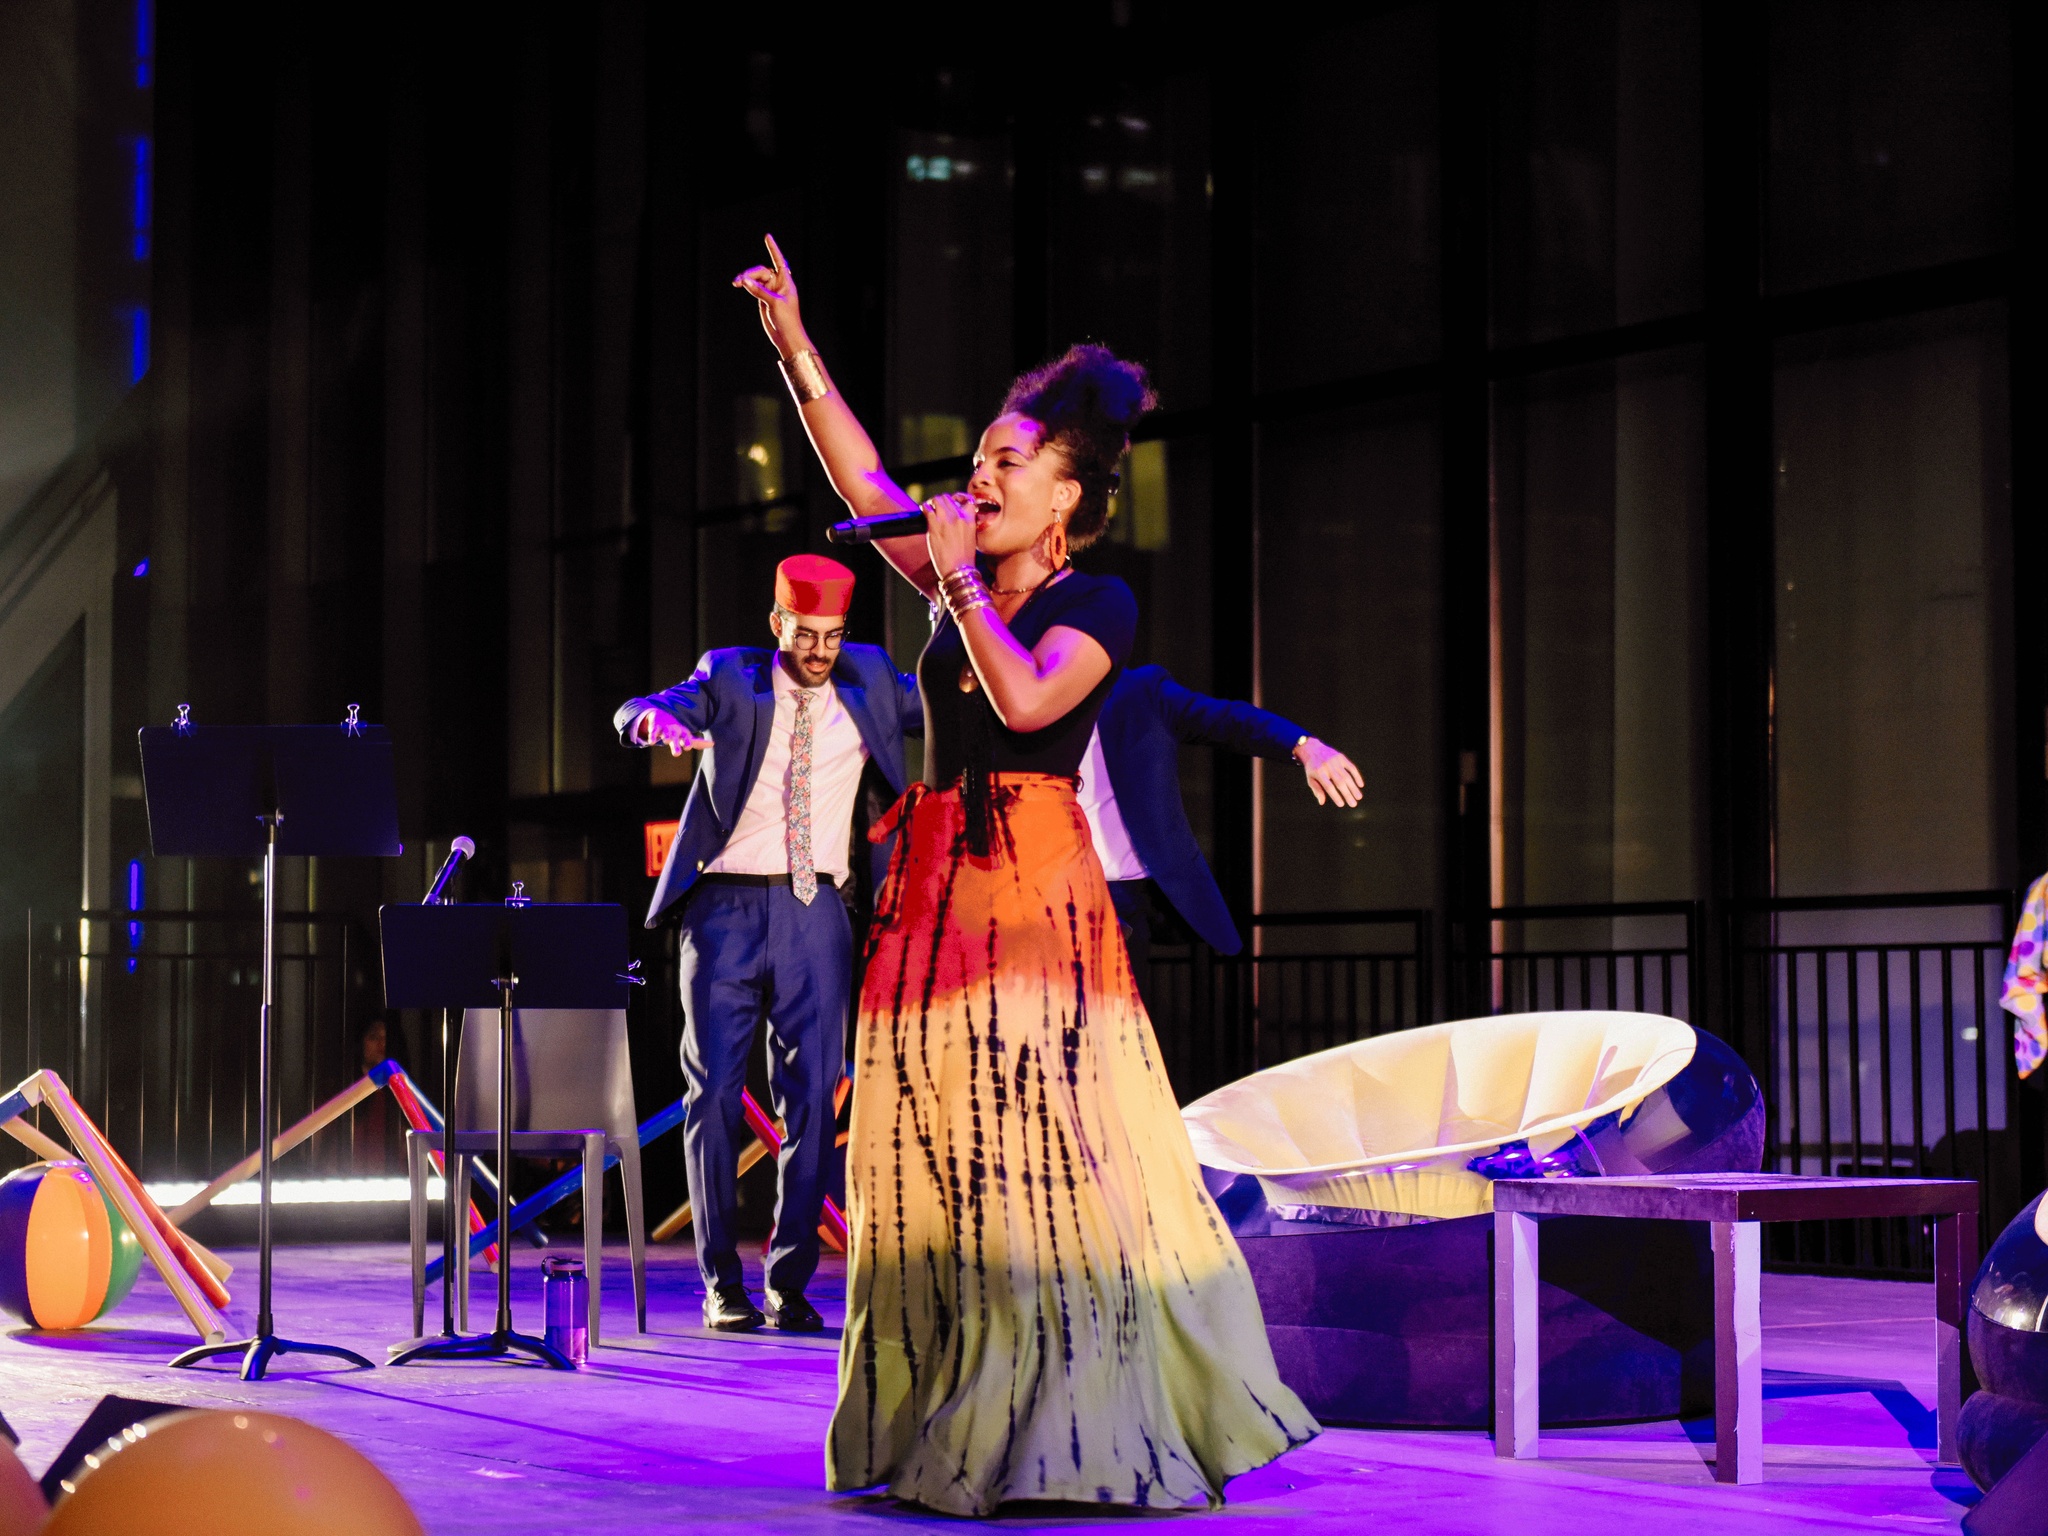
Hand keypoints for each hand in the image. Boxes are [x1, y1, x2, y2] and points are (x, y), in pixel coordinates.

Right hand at [637, 710, 707, 755]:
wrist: (662, 717)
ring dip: (666, 736)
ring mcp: (665, 728)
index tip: (687, 747)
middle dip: (676, 744)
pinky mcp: (655, 726)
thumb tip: (712, 744)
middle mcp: (675, 731)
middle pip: (676, 738)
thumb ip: (698, 743)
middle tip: (677, 753)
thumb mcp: (687, 736)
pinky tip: (651, 742)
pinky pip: (654, 731)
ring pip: (665, 733)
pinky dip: (652, 736)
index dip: (687, 742)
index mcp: (683, 733)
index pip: (687, 738)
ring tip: (666, 740)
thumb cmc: (677, 731)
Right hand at [731, 233, 807, 357]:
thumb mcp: (774, 303)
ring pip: (755, 278)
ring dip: (746, 279)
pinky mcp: (763, 299)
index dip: (773, 249)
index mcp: (786, 282)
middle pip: (762, 271)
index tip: (767, 237)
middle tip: (740, 280)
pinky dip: (746, 285)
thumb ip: (759, 291)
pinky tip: (739, 284)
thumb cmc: (787, 320)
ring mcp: (770, 291)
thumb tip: (744, 281)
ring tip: (737, 283)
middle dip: (751, 273)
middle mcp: (778, 285)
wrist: (786, 337)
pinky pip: (753, 287)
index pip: (779, 261)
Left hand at [923, 491, 979, 579]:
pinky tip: (923, 512)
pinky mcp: (934, 524)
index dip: (958, 500)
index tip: (954, 504)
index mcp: (970, 520)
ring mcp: (946, 519)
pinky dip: (924, 508)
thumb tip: (957, 521)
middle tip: (937, 508)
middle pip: (948, 498)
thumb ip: (966, 526)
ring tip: (930, 509)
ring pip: (937, 499)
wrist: (959, 571)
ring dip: (933, 503)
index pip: (967, 500)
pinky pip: (927, 507)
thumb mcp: (971, 539)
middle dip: (942, 502)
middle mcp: (959, 516)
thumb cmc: (964, 560)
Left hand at [1294, 737, 1363, 807]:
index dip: (1335, 796)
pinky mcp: (1341, 757)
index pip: (1328, 786)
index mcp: (1319, 773)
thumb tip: (1322, 802)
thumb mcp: (1310, 779)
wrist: (1313, 749)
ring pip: (1347, 776)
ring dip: (1354, 787)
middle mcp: (1328, 766)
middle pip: (1340, 782)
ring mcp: (1335, 761)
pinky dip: (1357, 776)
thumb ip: (1316, 790)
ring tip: (1359, 797)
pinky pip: (1351, 767)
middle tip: (1354, 804)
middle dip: (1347, 794)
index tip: (1341, 804)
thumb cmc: (1312, 768)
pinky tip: (1361, 785)